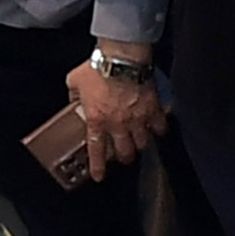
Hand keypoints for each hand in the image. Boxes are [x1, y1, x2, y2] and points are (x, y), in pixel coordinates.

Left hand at [63, 55, 162, 177]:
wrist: (122, 59)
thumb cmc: (97, 68)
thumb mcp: (74, 81)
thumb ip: (74, 94)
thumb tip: (74, 99)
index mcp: (97, 120)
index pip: (97, 150)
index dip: (98, 166)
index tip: (99, 176)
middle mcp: (118, 124)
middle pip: (125, 152)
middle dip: (124, 157)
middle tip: (125, 156)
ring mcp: (138, 118)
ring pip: (144, 142)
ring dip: (141, 144)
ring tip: (141, 143)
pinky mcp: (154, 108)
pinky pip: (161, 126)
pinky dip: (160, 129)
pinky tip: (159, 128)